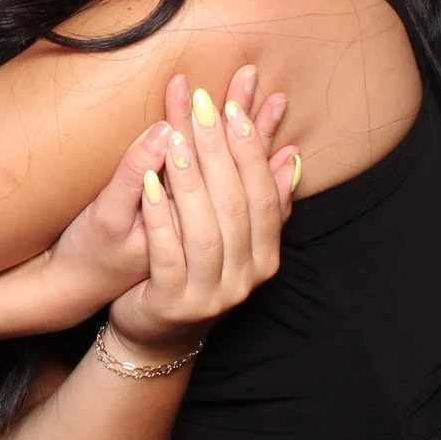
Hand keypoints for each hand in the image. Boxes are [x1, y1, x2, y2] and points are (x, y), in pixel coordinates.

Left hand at [38, 66, 293, 328]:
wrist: (156, 332)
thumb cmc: (194, 269)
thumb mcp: (232, 235)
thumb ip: (260, 197)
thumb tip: (291, 155)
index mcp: (266, 257)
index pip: (263, 195)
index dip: (250, 150)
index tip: (233, 107)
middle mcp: (246, 279)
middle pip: (235, 206)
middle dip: (219, 152)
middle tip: (203, 108)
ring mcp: (210, 295)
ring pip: (205, 229)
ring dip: (192, 180)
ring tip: (177, 139)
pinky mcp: (172, 304)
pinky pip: (168, 253)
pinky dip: (160, 215)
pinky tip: (149, 182)